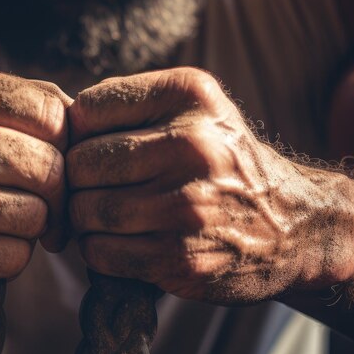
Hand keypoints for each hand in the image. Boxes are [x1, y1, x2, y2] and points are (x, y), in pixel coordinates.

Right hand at [0, 61, 70, 293]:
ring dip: (33, 229)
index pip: (54, 115)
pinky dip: (11, 257)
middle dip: (58, 196)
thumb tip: (93, 123)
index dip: (69, 147)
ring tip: (4, 222)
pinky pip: (14, 256)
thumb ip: (23, 103)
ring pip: (37, 217)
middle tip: (47, 209)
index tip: (59, 167)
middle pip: (50, 169)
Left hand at [67, 67, 353, 304]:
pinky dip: (98, 250)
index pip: (88, 109)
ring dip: (84, 218)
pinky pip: (100, 252)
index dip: (79, 134)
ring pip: (85, 210)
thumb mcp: (198, 110)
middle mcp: (192, 145)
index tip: (93, 148)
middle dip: (77, 180)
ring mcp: (187, 204)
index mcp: (190, 96)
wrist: (294, 226)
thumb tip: (59, 126)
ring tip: (107, 216)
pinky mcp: (182, 257)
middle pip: (81, 163)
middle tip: (93, 189)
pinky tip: (120, 242)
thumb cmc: (226, 163)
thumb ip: (133, 104)